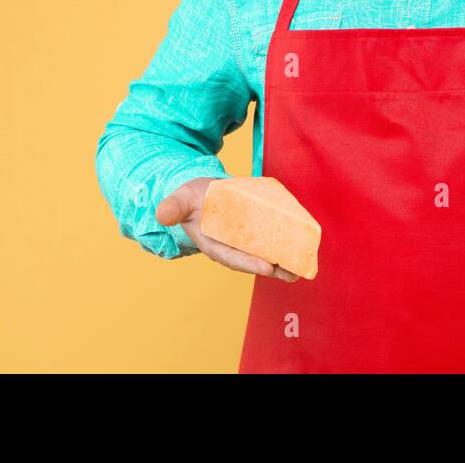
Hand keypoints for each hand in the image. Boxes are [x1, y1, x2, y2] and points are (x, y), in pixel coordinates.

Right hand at [155, 177, 298, 280]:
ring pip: (264, 253)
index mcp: (213, 244)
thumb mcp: (180, 200)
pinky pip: (269, 240)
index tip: (268, 267)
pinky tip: (301, 245)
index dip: (250, 263)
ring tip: (301, 268)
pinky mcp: (253, 232)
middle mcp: (231, 246)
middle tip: (294, 273)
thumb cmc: (190, 198)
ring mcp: (243, 241)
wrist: (202, 192)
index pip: (233, 257)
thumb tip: (162, 214)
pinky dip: (284, 244)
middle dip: (273, 268)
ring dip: (283, 262)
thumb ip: (173, 207)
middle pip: (253, 260)